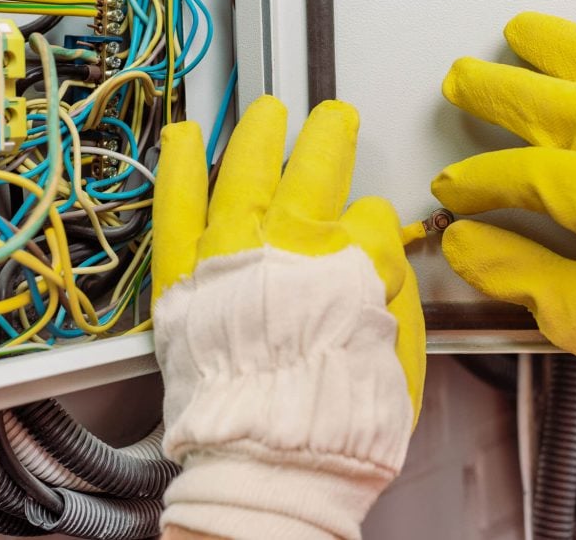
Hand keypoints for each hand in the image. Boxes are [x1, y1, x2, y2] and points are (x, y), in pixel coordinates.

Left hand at [152, 95, 425, 539]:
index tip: (366, 243)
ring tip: (266, 112)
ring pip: (247, 169)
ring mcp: (232, 256)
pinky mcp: (185, 277)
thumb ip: (390, 294)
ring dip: (259, 134)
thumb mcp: (397, 358)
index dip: (371, 228)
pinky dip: (179, 168)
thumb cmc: (334, 423)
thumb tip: (379, 259)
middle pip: (316, 166)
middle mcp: (291, 248)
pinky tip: (182, 137)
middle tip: (333, 121)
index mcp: (350, 265)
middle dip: (330, 137)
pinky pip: (177, 207)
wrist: (267, 462)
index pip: (369, 218)